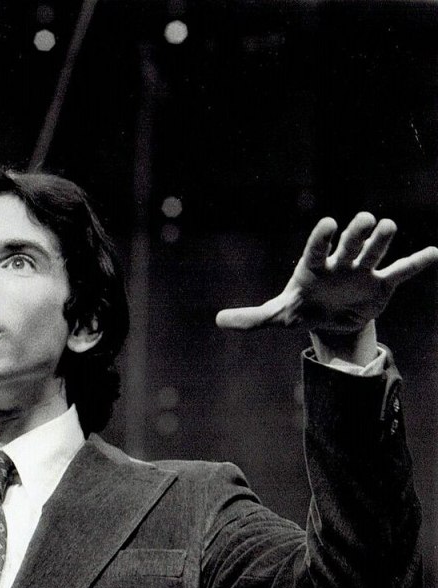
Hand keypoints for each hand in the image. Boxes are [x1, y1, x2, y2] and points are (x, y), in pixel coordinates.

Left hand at [216, 212, 437, 344]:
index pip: (316, 249)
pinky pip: (400, 271)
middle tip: (365, 219)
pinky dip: (416, 263)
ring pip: (374, 252)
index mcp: (312, 268)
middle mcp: (339, 264)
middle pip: (349, 244)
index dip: (322, 238)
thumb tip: (218, 321)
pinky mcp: (380, 285)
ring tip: (388, 225)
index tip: (329, 224)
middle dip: (356, 234)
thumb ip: (251, 318)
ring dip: (381, 240)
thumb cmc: (301, 308)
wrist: (328, 321)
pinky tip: (432, 252)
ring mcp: (361, 272)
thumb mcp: (276, 316)